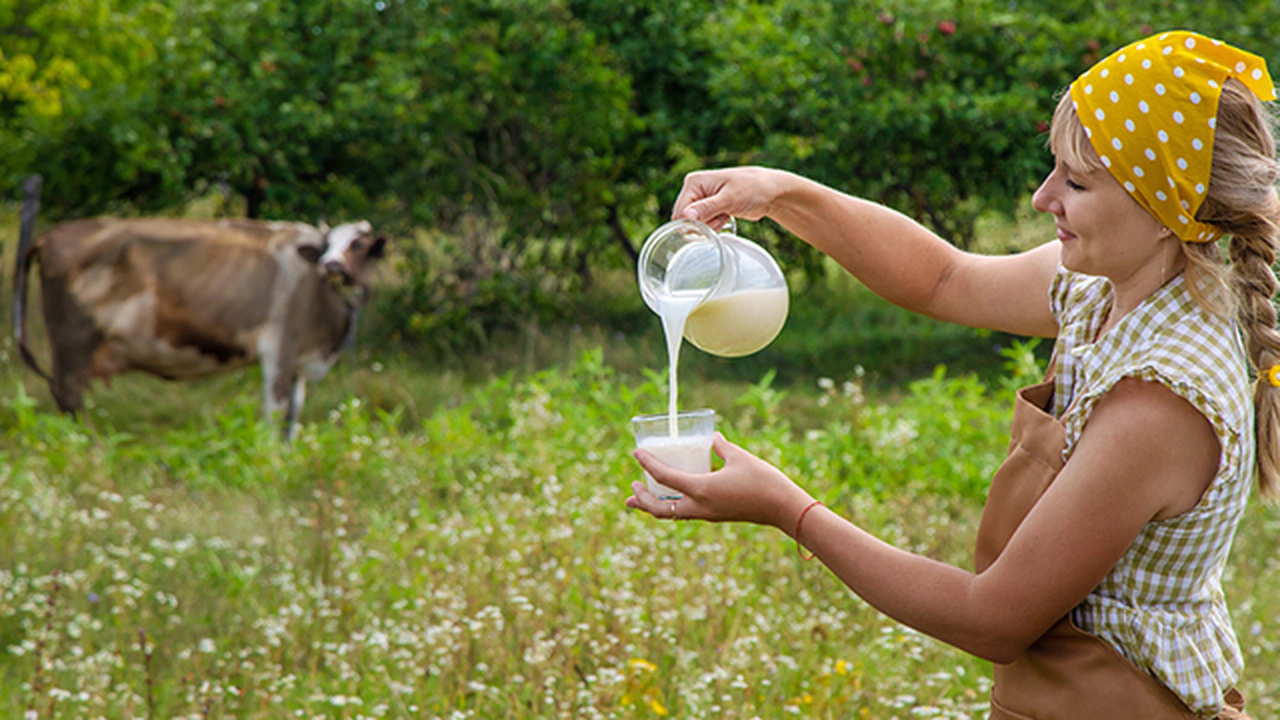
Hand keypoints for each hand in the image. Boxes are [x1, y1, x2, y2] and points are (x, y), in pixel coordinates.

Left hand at [626, 432, 813, 531]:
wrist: (783, 508)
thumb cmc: (763, 480)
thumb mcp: (739, 457)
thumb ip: (720, 447)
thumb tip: (712, 437)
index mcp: (701, 489)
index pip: (665, 477)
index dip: (648, 464)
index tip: (636, 453)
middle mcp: (700, 506)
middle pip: (660, 509)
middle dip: (642, 500)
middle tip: (632, 487)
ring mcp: (707, 514)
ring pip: (672, 514)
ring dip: (653, 507)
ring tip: (637, 498)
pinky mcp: (715, 516)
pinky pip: (685, 513)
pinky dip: (671, 506)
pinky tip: (672, 497)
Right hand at [671, 167, 791, 229]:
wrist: (770, 191)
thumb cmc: (752, 188)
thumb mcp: (729, 199)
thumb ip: (706, 208)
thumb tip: (685, 216)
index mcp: (694, 182)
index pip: (680, 211)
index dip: (693, 222)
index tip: (711, 222)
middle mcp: (694, 189)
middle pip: (687, 219)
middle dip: (704, 224)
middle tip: (722, 216)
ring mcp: (702, 199)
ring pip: (697, 224)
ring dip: (712, 225)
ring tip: (726, 214)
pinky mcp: (710, 208)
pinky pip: (706, 225)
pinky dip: (716, 225)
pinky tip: (727, 217)